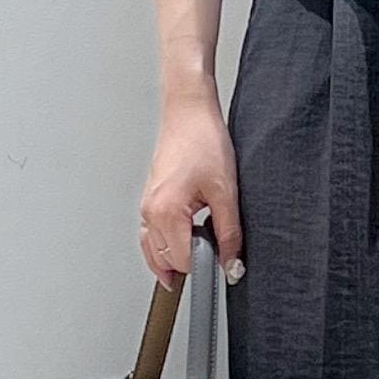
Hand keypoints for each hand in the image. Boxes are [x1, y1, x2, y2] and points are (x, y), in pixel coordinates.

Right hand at [138, 84, 243, 289]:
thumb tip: (232, 266)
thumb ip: (229, 234)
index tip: (222, 263)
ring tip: (199, 256)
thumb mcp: (226, 192)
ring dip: (174, 260)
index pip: (183, 262)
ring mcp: (146, 207)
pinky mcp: (148, 201)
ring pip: (154, 253)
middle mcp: (150, 212)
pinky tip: (180, 249)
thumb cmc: (203, 140)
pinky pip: (149, 237)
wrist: (188, 111)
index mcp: (166, 212)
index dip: (205, 267)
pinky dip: (162, 249)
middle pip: (166, 262)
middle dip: (191, 264)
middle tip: (215, 253)